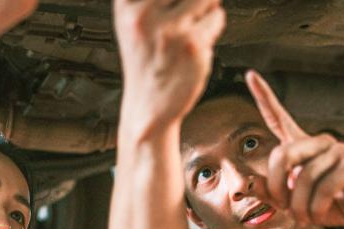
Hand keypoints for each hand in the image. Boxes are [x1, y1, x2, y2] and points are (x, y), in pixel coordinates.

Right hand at [114, 0, 225, 137]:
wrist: (149, 105)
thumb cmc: (145, 60)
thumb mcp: (134, 20)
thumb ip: (150, 0)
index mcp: (126, 5)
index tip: (182, 9)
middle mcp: (144, 15)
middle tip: (191, 10)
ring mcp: (169, 30)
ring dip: (207, 7)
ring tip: (192, 24)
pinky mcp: (192, 44)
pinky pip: (217, 17)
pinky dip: (213, 27)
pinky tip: (196, 43)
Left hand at [245, 70, 343, 228]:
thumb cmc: (325, 205)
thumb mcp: (292, 202)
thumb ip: (270, 192)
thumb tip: (247, 184)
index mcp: (301, 146)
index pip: (278, 118)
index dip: (264, 97)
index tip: (250, 74)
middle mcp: (319, 142)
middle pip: (282, 155)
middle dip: (277, 188)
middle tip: (284, 208)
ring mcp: (339, 150)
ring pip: (304, 178)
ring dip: (299, 206)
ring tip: (305, 217)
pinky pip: (325, 188)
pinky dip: (317, 208)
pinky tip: (320, 214)